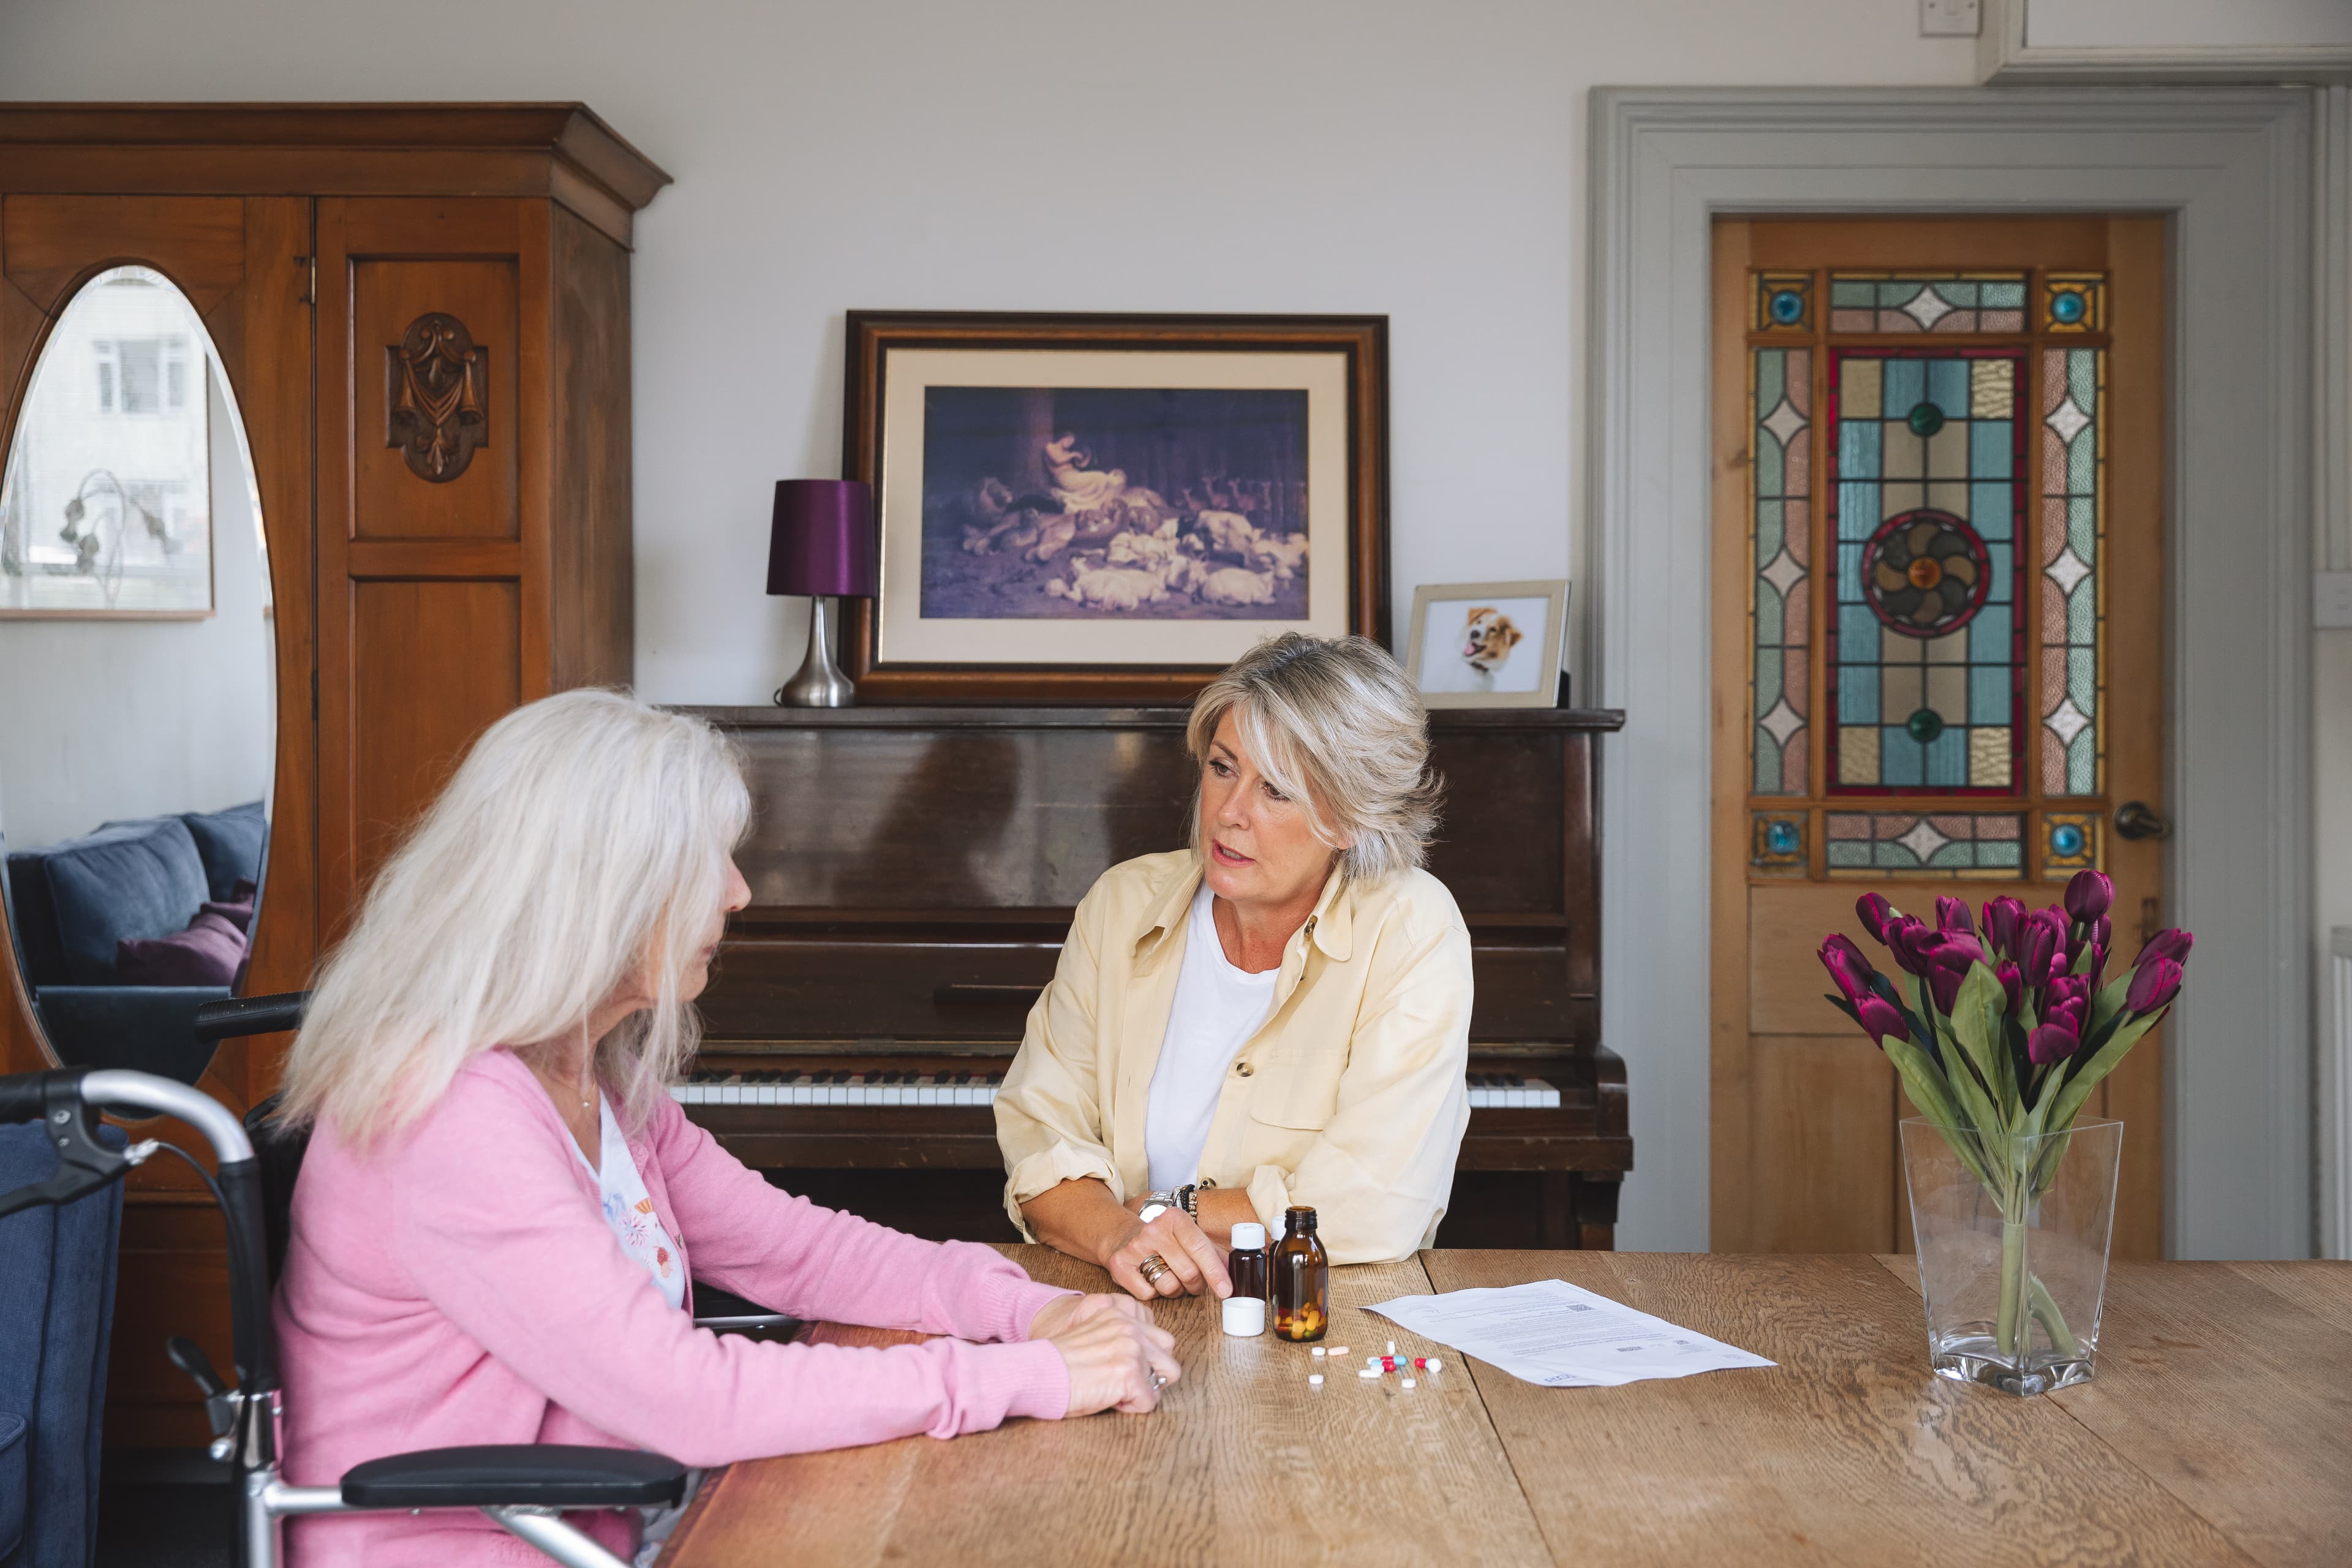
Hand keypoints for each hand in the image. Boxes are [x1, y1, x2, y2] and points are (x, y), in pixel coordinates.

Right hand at [1035, 1294, 1178, 1415]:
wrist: (1037, 1372)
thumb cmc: (1059, 1363)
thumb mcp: (1094, 1337)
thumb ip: (1122, 1341)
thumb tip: (1151, 1366)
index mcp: (1120, 1315)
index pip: (1160, 1339)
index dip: (1146, 1361)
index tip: (1121, 1370)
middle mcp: (1130, 1328)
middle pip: (1169, 1357)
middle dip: (1152, 1376)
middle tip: (1122, 1383)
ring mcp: (1132, 1350)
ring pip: (1165, 1378)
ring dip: (1143, 1390)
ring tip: (1114, 1390)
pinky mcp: (1129, 1374)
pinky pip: (1149, 1401)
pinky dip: (1131, 1408)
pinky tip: (1107, 1399)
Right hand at [1101, 1205, 1230, 1301]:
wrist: (1123, 1237)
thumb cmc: (1165, 1240)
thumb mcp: (1189, 1238)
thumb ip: (1213, 1254)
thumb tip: (1234, 1273)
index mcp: (1175, 1218)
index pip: (1200, 1248)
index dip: (1215, 1272)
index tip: (1226, 1290)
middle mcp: (1154, 1229)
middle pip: (1188, 1272)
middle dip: (1197, 1285)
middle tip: (1195, 1283)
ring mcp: (1135, 1247)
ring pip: (1169, 1286)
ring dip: (1176, 1290)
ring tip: (1171, 1277)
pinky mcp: (1120, 1265)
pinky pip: (1148, 1294)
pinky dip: (1154, 1293)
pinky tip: (1151, 1279)